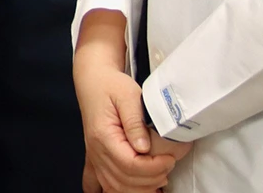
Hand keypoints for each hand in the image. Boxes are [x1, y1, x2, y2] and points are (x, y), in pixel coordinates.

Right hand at [73, 54, 186, 192]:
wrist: (92, 81)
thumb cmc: (110, 85)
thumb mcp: (128, 95)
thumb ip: (135, 121)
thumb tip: (144, 147)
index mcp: (103, 136)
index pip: (130, 165)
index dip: (154, 167)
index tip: (170, 158)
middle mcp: (96, 150)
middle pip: (124, 181)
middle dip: (152, 178)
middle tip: (168, 164)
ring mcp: (94, 157)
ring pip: (114, 187)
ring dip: (139, 188)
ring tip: (157, 177)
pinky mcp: (95, 158)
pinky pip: (99, 184)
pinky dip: (114, 191)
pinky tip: (130, 190)